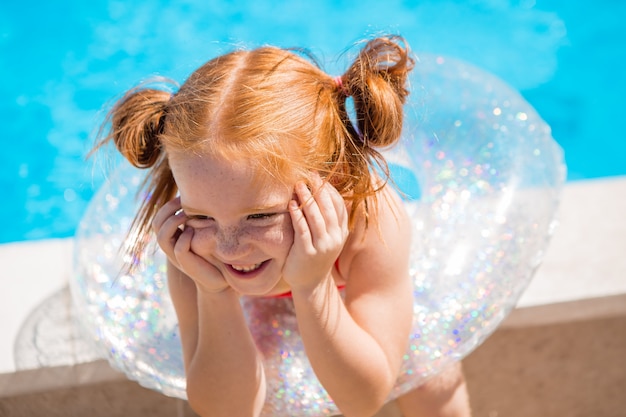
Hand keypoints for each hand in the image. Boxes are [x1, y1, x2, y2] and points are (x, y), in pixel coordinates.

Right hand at [152, 197, 228, 292]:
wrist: (219, 279)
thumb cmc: (214, 253)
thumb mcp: (205, 232)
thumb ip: (200, 219)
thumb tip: (206, 195)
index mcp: (173, 237)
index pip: (160, 217)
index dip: (167, 205)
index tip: (182, 195)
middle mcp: (171, 246)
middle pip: (156, 224)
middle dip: (167, 209)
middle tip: (183, 201)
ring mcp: (176, 256)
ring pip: (162, 237)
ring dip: (173, 222)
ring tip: (187, 214)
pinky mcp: (185, 264)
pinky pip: (179, 248)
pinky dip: (185, 237)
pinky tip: (194, 230)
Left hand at [284, 173, 348, 291]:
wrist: (309, 284)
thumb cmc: (314, 256)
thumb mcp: (326, 238)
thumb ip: (328, 220)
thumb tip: (327, 195)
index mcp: (341, 233)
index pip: (339, 205)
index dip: (329, 190)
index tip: (319, 177)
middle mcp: (335, 238)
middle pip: (329, 208)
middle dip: (319, 189)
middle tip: (309, 175)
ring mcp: (322, 246)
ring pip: (316, 217)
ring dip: (307, 199)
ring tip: (298, 185)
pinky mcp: (308, 253)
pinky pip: (303, 229)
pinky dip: (297, 215)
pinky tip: (291, 204)